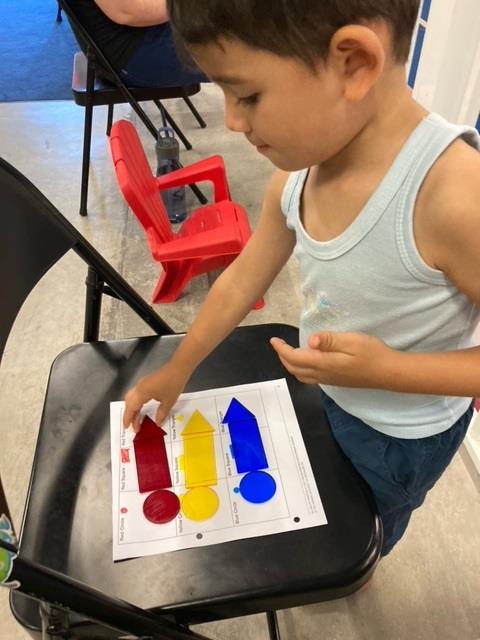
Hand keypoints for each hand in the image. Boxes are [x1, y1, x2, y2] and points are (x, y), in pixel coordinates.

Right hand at [123, 364, 187, 431]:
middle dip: (129, 414)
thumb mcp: (168, 402)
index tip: (128, 428)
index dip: (128, 418)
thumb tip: (157, 423)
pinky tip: (143, 407)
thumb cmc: (173, 384)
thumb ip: (161, 414)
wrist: (179, 368)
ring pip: (131, 397)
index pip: (131, 408)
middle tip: (134, 425)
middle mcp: (139, 387)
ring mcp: (142, 383)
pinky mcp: (146, 381)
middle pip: (128, 402)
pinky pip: (136, 393)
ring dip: (132, 408)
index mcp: (142, 393)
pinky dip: (136, 402)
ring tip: (138, 418)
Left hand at [270, 331, 395, 388]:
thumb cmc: (372, 353)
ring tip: (289, 352)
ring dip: (291, 364)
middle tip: (279, 344)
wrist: (388, 373)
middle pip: (294, 369)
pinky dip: (301, 369)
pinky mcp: (335, 382)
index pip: (294, 358)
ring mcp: (328, 380)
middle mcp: (322, 374)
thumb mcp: (351, 341)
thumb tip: (309, 341)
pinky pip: (310, 378)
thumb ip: (329, 341)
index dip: (281, 349)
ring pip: (301, 375)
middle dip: (283, 357)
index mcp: (323, 363)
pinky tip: (307, 360)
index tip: (274, 340)